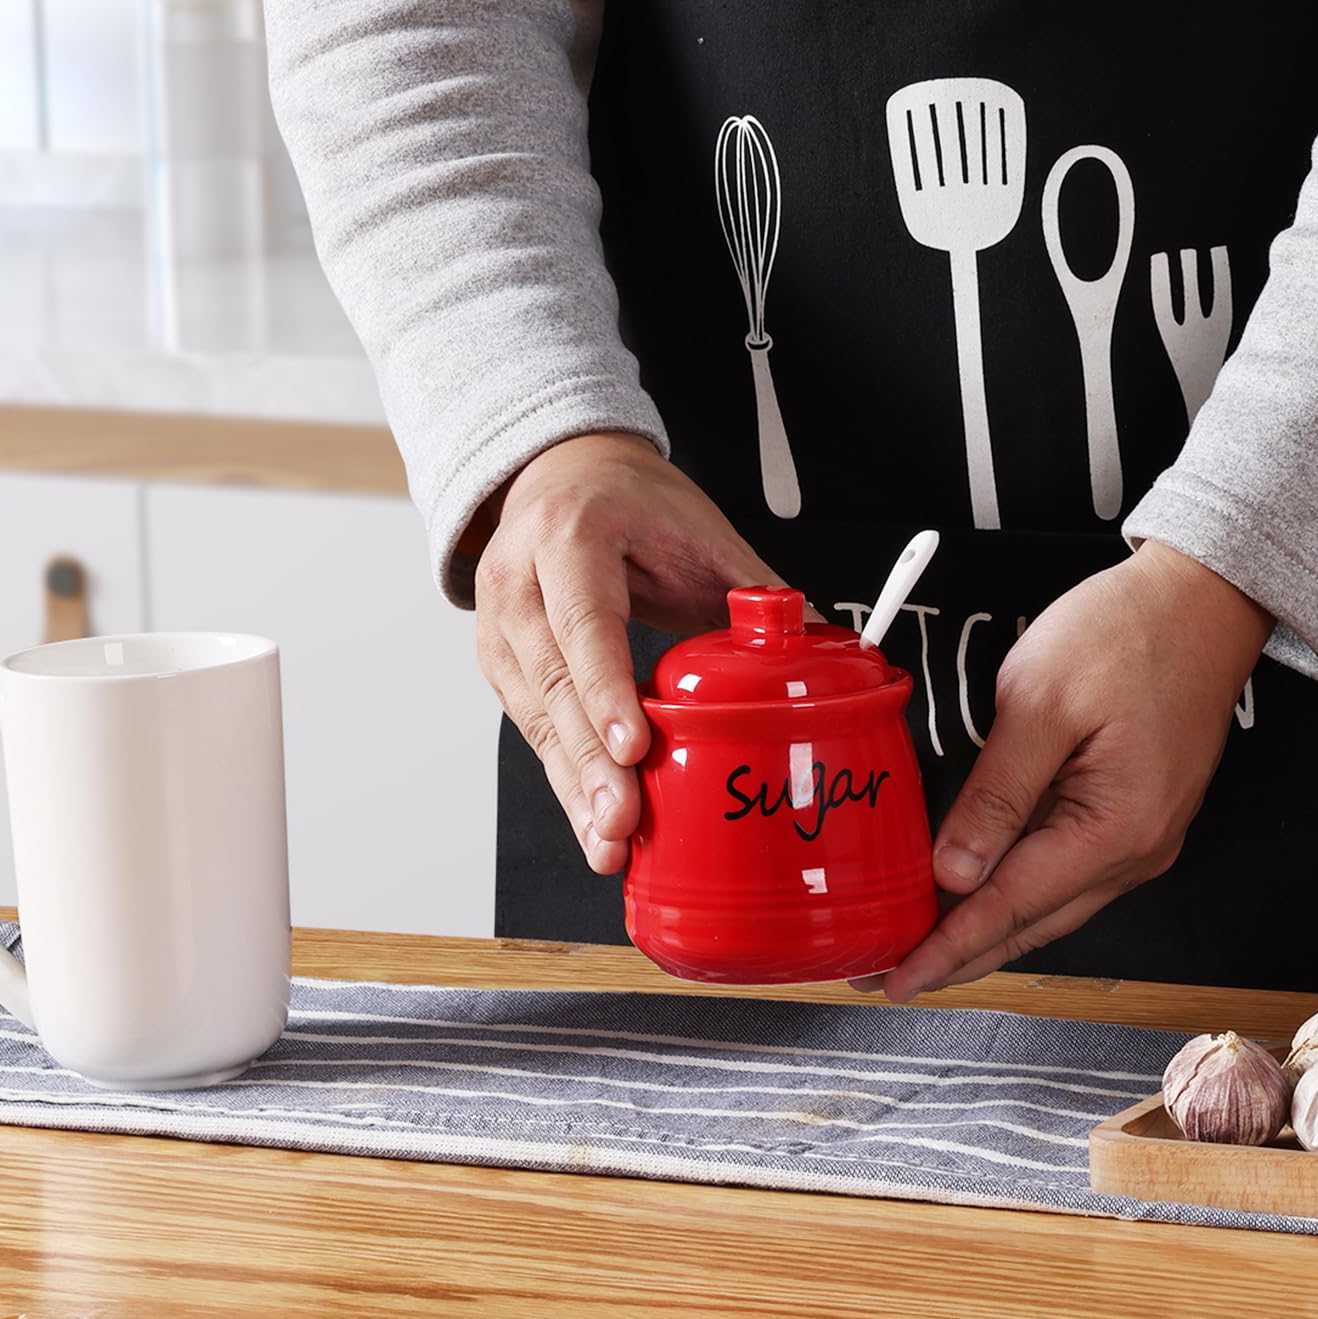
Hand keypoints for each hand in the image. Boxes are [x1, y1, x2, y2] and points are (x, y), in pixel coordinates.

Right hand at [474, 432, 782, 874]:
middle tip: (622, 825)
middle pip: (551, 684)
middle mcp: (518, 580)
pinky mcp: (499, 661)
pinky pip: (532, 727)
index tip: (635, 748)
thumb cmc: (630, 502)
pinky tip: (592, 820)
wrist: (564, 475)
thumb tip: (820, 649)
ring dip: (573, 787)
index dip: (606, 688)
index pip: (583, 621)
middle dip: (589, 765)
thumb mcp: (698, 528)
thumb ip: (753, 588)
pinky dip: (565, 777)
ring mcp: (497, 624)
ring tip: (609, 843)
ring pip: (534, 718)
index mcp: (570, 536)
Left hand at [862, 543, 1274, 999]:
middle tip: (889, 974)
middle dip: (958, 955)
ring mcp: (1141, 836)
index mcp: (1116, 829)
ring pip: (1049, 904)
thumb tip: (954, 871)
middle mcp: (1137, 849)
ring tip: (922, 942)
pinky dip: (1015, 891)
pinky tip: (976, 891)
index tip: (898, 979)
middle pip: (1032, 923)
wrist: (1203, 598)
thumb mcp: (1041, 704)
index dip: (947, 949)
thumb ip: (995, 794)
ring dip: (986, 928)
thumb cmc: (1128, 633)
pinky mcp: (1133, 814)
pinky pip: (1064, 871)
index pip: (1011, 908)